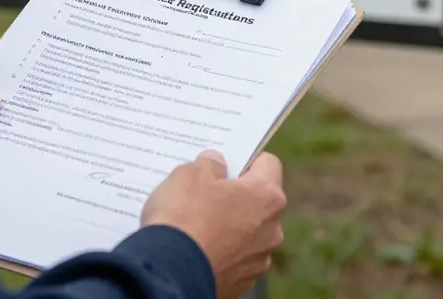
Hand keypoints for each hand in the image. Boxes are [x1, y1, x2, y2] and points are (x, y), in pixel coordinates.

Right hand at [141, 150, 285, 298]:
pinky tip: (195, 246)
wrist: (170, 273)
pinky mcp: (241, 282)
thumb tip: (217, 165)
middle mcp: (272, 230)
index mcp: (267, 197)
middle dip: (235, 194)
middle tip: (205, 190)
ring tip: (196, 221)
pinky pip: (234, 257)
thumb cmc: (184, 216)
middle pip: (258, 200)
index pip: (268, 164)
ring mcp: (257, 260)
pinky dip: (219, 250)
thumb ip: (210, 163)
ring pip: (246, 231)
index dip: (246, 159)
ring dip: (228, 224)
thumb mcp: (191, 173)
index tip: (225, 163)